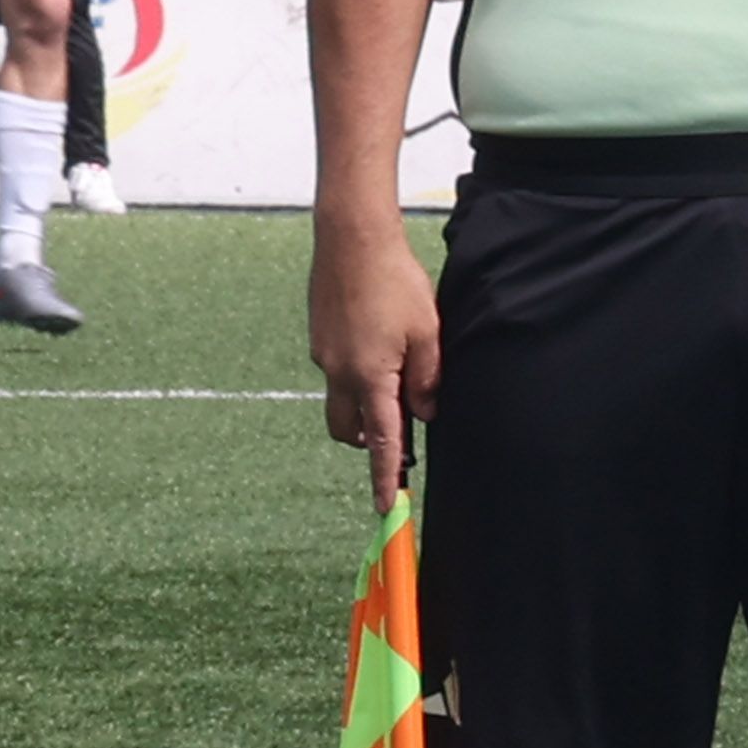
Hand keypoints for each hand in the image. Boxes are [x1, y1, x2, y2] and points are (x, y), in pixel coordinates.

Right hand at [312, 214, 442, 500]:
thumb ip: (428, 379)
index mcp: (369, 377)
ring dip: (365, 403)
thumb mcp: (428, 333)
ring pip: (342, 399)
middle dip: (369, 440)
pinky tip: (381, 340)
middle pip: (349, 429)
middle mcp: (338, 373)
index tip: (387, 506)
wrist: (351, 240)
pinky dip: (359, 373)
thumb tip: (425, 414)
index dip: (385, 476)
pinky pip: (338, 370)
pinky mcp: (320, 338)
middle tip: (400, 429)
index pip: (381, 441)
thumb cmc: (396, 284)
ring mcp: (324, 356)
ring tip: (397, 372)